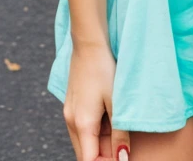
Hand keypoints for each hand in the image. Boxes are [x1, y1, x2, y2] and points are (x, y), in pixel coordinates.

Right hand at [63, 42, 130, 160]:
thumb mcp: (116, 102)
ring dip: (100, 145)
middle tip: (123, 148)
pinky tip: (109, 120)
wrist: (89, 44)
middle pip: (85, 154)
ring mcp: (70, 113)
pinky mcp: (72, 106)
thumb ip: (119, 133)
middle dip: (103, 156)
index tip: (121, 158)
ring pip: (84, 142)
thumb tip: (122, 158)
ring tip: (119, 133)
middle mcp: (71, 122)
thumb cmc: (104, 70)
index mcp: (82, 124)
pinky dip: (96, 132)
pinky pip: (82, 129)